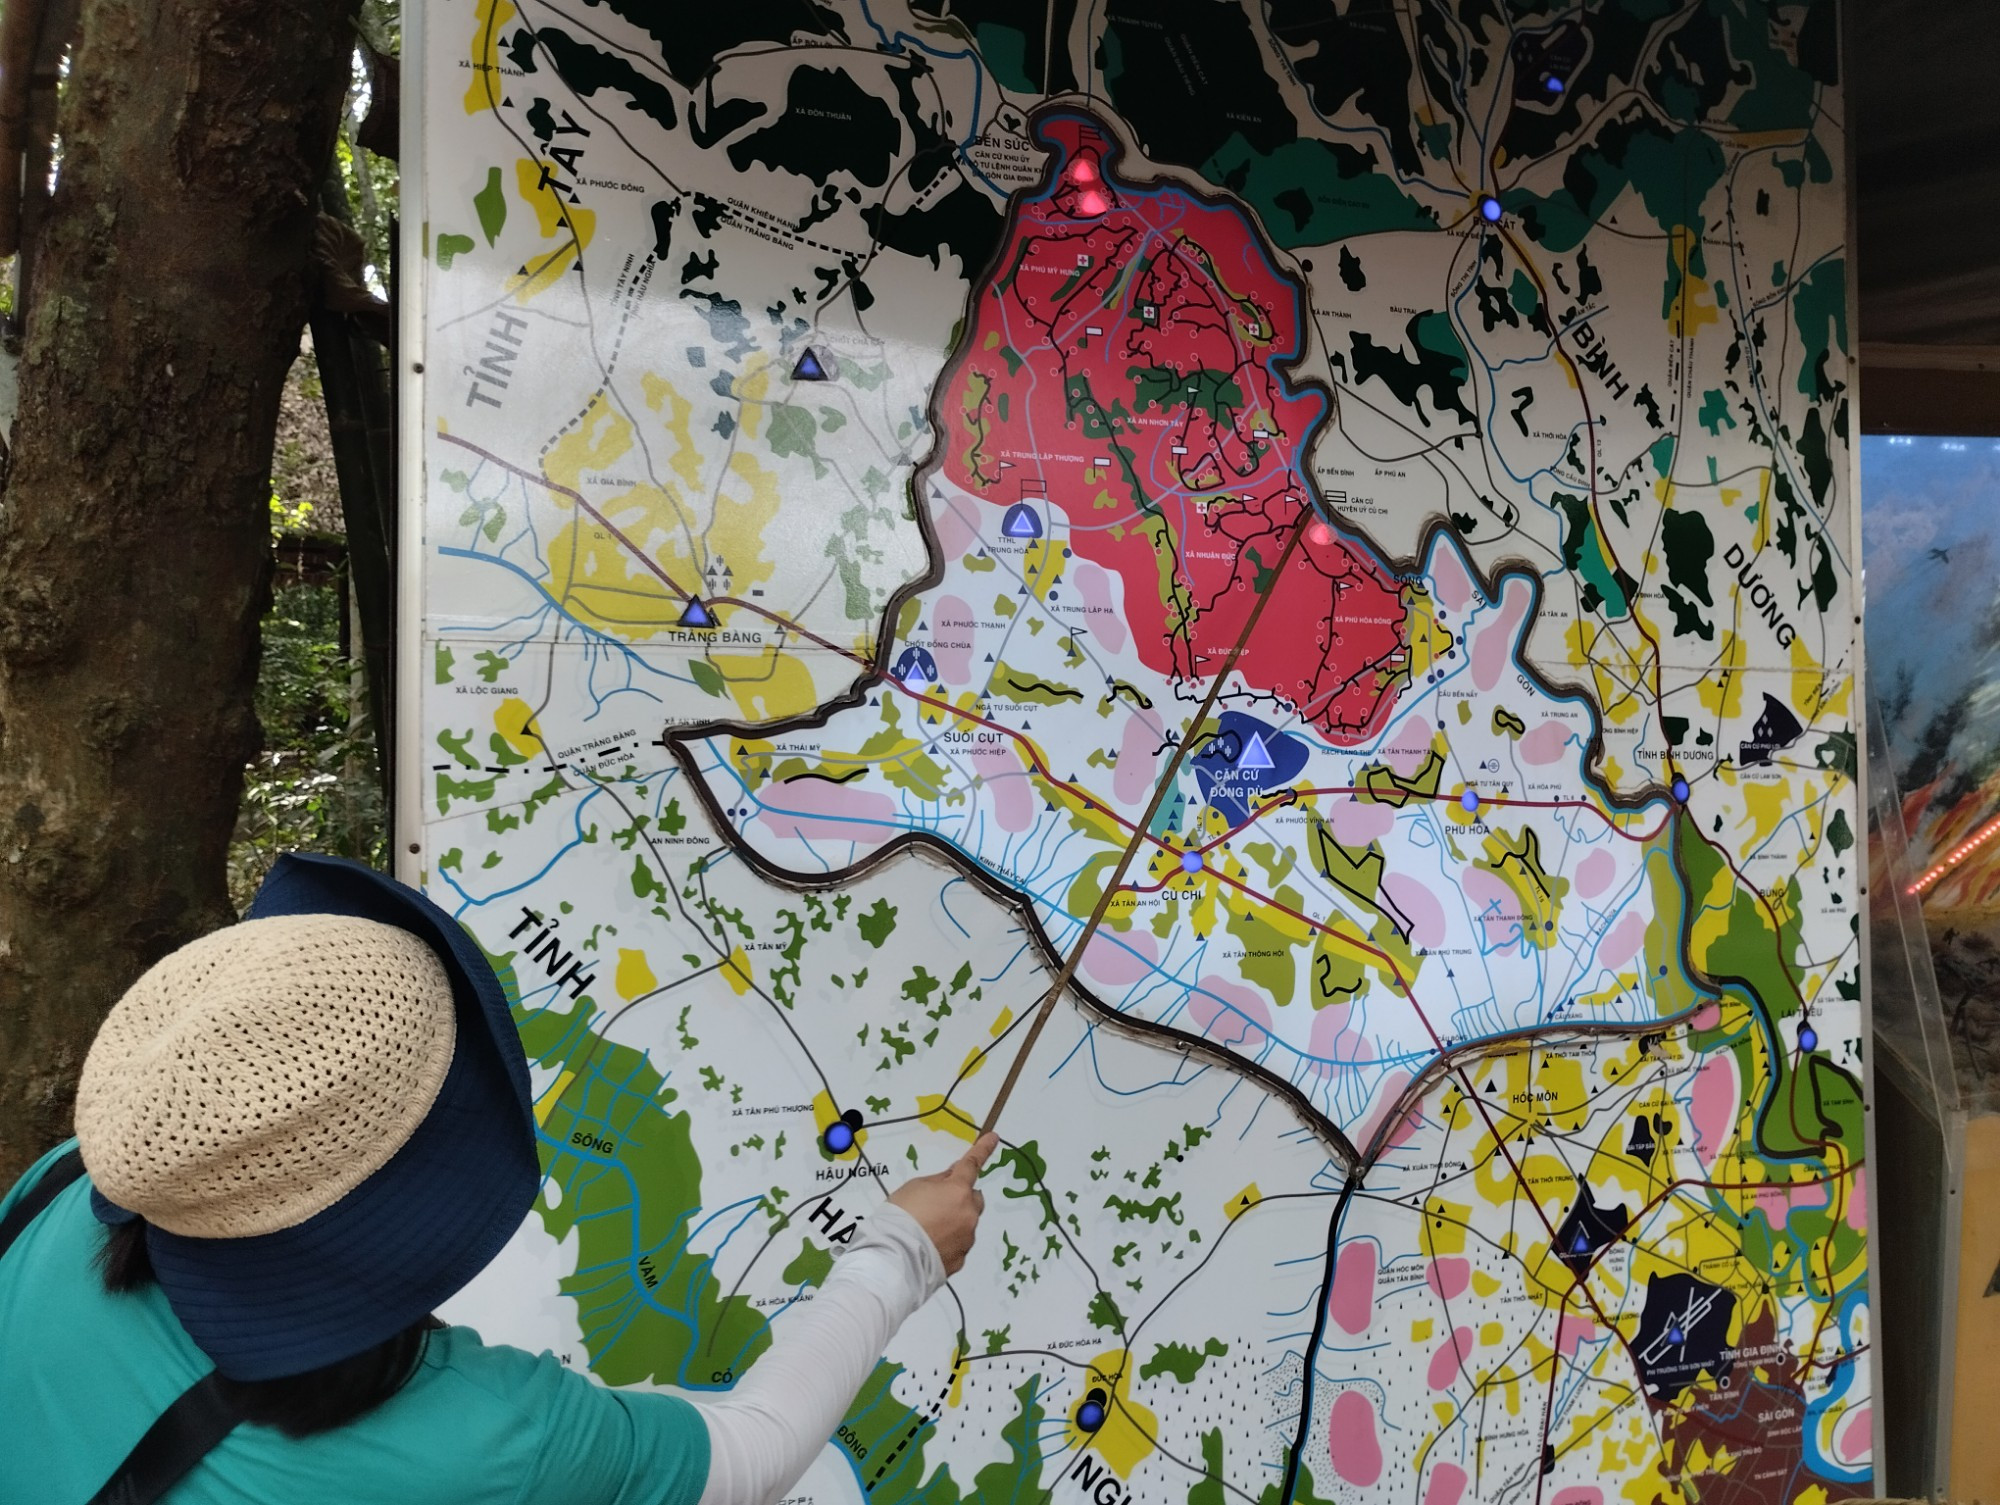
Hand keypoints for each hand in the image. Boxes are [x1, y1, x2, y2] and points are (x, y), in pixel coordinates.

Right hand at [886, 1132, 997, 1275]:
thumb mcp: (915, 1186)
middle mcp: (969, 1213)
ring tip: (927, 1230)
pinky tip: (929, 1246)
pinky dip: (948, 1242)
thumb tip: (953, 1176)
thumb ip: (938, 1181)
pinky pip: (958, 1244)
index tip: (994, 1137)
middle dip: (961, 1197)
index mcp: (958, 1190)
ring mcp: (967, 1238)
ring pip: (966, 1222)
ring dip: (954, 1222)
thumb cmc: (901, 1215)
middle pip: (972, 1198)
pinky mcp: (961, 1259)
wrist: (895, 1257)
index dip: (983, 1149)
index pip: (972, 1164)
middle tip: (936, 1204)